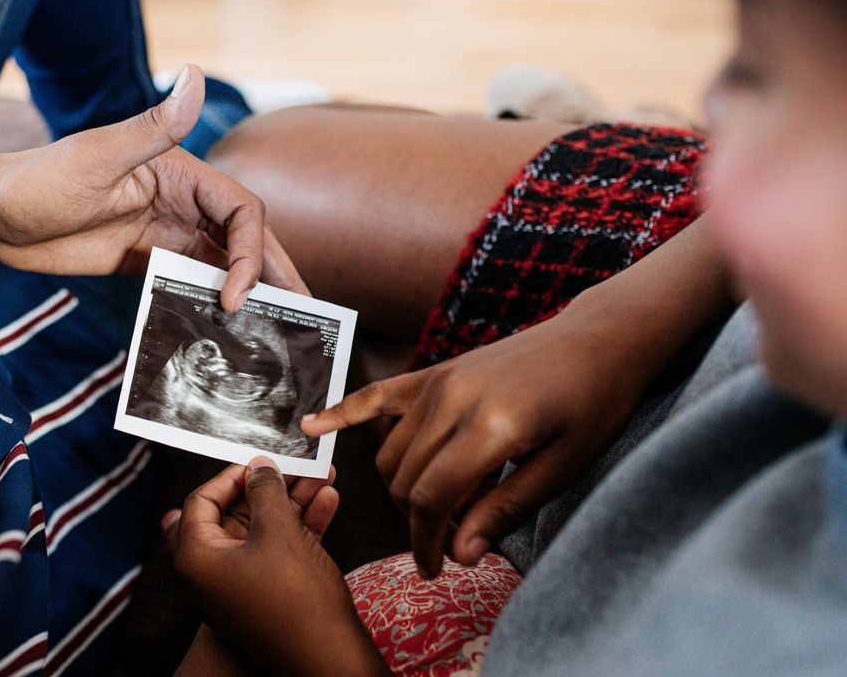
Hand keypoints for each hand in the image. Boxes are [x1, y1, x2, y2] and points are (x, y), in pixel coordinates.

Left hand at [0, 65, 306, 310]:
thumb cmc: (39, 180)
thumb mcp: (98, 157)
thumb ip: (153, 127)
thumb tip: (195, 75)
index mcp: (180, 171)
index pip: (240, 210)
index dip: (251, 251)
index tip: (237, 293)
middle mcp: (180, 200)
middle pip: (244, 239)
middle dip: (275, 272)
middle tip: (306, 312)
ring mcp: (163, 232)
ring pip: (223, 263)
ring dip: (250, 291)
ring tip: (279, 327)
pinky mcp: (143, 260)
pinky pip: (190, 281)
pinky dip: (211, 302)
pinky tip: (225, 328)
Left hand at [165, 458, 386, 676]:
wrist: (325, 661)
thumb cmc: (293, 599)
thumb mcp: (278, 531)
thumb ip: (265, 490)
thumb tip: (258, 466)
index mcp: (196, 557)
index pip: (201, 501)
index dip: (232, 475)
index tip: (262, 461)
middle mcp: (210, 573)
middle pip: (234, 514)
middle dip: (268, 487)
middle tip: (290, 467)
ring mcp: (238, 586)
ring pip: (262, 530)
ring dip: (292, 501)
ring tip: (323, 474)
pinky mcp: (266, 595)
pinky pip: (278, 550)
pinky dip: (300, 526)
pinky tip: (327, 500)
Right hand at [301, 302, 649, 577]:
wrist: (597, 340)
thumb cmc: (594, 404)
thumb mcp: (564, 467)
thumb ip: (504, 509)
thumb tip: (457, 554)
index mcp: (489, 427)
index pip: (433, 498)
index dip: (427, 541)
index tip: (435, 569)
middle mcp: (452, 401)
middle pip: (406, 480)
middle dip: (417, 523)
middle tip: (445, 549)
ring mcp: (438, 382)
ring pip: (391, 453)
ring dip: (402, 491)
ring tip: (438, 511)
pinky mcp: (434, 372)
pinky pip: (377, 397)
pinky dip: (342, 413)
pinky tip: (311, 427)